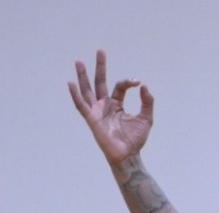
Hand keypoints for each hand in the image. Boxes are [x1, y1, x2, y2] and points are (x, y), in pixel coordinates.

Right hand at [68, 49, 152, 163]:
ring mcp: (97, 112)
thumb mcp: (146, 118)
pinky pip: (81, 106)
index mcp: (116, 104)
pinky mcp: (91, 120)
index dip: (127, 82)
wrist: (128, 156)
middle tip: (100, 50)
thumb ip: (147, 102)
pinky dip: (75, 95)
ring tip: (79, 62)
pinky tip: (70, 83)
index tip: (138, 82)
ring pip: (87, 90)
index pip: (119, 86)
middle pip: (100, 82)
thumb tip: (144, 86)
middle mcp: (104, 106)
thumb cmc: (135, 140)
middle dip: (100, 67)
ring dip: (83, 76)